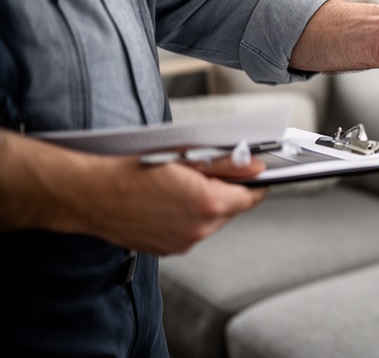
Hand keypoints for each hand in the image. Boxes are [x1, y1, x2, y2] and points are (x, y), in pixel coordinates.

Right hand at [0, 131, 267, 255]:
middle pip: (232, 210)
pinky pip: (192, 232)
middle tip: (208, 173)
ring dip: (206, 206)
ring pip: (212, 222)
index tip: (256, 175)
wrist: (91, 195)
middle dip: (227, 192)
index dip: (255, 184)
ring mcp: (184, 243)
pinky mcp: (169, 250)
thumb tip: (255, 167)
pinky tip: (169, 204)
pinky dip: (188, 218)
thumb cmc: (132, 171)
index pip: (251, 197)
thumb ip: (226, 165)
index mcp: (209, 204)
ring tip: (181, 187)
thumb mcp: (185, 158)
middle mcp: (200, 229)